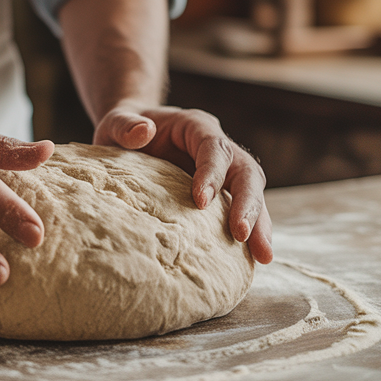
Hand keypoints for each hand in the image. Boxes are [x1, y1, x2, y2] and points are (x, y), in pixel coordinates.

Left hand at [94, 103, 272, 263]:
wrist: (132, 135)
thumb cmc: (125, 129)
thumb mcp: (117, 122)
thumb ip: (125, 125)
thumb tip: (143, 131)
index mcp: (197, 126)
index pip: (215, 148)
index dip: (212, 173)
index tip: (201, 202)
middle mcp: (219, 147)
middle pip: (246, 171)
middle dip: (248, 203)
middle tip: (242, 234)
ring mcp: (224, 171)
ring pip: (253, 194)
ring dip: (259, 224)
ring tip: (262, 256)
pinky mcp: (222, 193)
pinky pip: (242, 210)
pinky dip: (250, 232)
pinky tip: (252, 258)